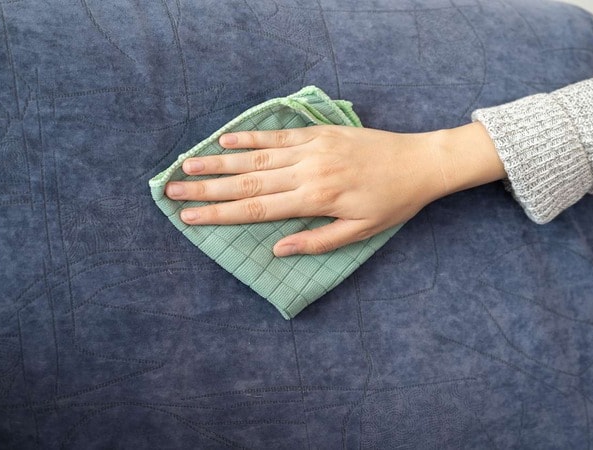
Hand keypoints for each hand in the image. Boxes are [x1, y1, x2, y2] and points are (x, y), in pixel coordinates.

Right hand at [165, 122, 503, 255]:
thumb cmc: (393, 203)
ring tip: (188, 165)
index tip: (189, 217)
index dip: (220, 213)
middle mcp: (307, 172)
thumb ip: (317, 242)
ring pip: (257, 157)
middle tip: (172, 191)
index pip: (257, 209)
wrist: (420, 163)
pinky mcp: (320, 134)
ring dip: (220, 161)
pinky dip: (251, 136)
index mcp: (315, 199)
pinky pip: (279, 134)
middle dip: (207, 188)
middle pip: (247, 182)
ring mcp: (312, 149)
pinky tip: (227, 139)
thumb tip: (277, 250)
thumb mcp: (360, 232)